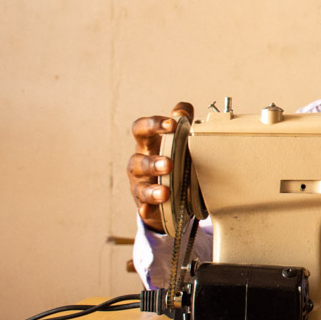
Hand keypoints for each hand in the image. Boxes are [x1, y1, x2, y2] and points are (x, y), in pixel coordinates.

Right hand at [127, 102, 193, 231]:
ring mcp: (140, 185)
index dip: (154, 124)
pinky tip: (148, 210)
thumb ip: (181, 124)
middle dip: (153, 161)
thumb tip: (183, 109)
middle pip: (137, 159)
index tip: (173, 124)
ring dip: (152, 189)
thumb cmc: (173, 161)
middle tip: (169, 164)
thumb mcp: (178, 142)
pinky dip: (146, 208)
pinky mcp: (144, 204)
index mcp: (148, 144)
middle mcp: (140, 163)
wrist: (170, 194)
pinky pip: (142, 207)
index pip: (142, 129)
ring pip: (140, 186)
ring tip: (165, 192)